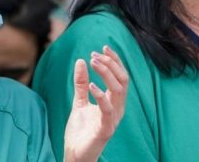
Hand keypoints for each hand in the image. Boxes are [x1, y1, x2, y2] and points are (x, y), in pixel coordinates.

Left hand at [64, 46, 128, 161]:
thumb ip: (81, 84)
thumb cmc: (81, 130)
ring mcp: (113, 119)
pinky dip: (101, 95)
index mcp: (114, 102)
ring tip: (93, 62)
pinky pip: (108, 110)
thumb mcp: (79, 101)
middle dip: (111, 64)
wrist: (75, 153)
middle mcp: (117, 109)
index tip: (103, 47)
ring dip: (106, 73)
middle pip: (122, 80)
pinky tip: (91, 86)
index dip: (115, 61)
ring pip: (118, 91)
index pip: (120, 77)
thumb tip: (81, 61)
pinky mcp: (106, 129)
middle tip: (95, 54)